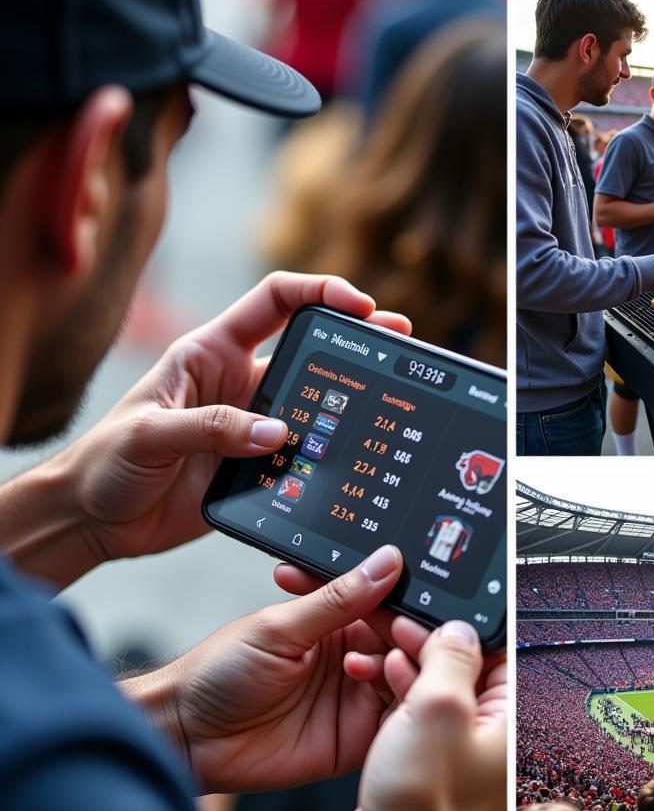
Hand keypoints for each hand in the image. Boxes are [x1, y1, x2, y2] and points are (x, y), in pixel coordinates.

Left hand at [57, 272, 411, 568]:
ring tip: (394, 397)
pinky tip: (356, 459)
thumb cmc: (105, 462)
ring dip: (352, 400)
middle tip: (401, 341)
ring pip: (316, 405)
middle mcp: (239, 383)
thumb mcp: (150, 433)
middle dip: (359, 340)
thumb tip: (278, 434)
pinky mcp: (258, 467)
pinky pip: (304, 456)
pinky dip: (331, 456)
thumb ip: (211, 427)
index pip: (275, 302)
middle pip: (311, 349)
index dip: (320, 292)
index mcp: (211, 353)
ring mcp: (252, 426)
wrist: (93, 518)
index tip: (360, 306)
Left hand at [128, 545, 410, 793]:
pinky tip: (381, 690)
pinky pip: (396, 723)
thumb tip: (386, 561)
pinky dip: (402, 706)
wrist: (186, 735)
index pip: (386, 605)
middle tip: (397, 631)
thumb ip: (337, 599)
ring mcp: (356, 699)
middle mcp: (354, 658)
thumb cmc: (218, 672)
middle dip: (408, 634)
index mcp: (338, 624)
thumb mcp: (279, 627)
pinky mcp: (356, 739)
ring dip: (402, 667)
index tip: (410, 595)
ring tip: (372, 663)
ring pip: (407, 679)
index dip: (400, 601)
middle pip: (405, 642)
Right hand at [338, 619, 505, 810]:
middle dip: (432, 643)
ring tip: (384, 647)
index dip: (465, 627)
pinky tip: (379, 683)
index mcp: (507, 719)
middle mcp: (487, 736)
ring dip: (411, 667)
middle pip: (464, 670)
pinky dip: (399, 698)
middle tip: (402, 624)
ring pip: (437, 693)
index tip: (438, 609)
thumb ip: (451, 658)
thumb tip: (458, 630)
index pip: (497, 654)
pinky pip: (417, 721)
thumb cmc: (425, 805)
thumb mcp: (439, 706)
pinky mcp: (426, 770)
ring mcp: (456, 755)